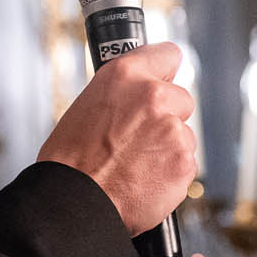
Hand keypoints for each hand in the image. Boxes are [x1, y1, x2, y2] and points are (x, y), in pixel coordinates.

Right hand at [37, 41, 196, 234]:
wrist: (73, 201)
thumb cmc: (71, 159)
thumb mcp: (89, 104)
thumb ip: (125, 92)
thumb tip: (145, 91)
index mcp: (125, 75)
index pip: (167, 55)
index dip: (164, 72)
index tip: (163, 80)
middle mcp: (153, 96)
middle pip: (182, 99)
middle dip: (167, 117)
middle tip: (138, 138)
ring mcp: (172, 130)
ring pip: (183, 135)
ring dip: (167, 148)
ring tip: (134, 163)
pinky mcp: (183, 162)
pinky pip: (185, 163)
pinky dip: (170, 173)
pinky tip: (143, 179)